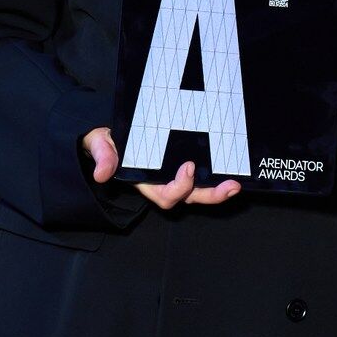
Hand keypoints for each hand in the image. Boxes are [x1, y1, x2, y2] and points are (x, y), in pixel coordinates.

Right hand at [83, 127, 240, 207]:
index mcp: (146, 183)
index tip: (188, 166)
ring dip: (218, 190)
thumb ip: (103, 156)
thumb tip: (101, 173)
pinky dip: (216, 177)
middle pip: (190, 197)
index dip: (180, 186)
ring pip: (199, 191)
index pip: (167, 195)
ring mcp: (174, 177)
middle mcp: (163, 184)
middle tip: (231, 187)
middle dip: (211, 195)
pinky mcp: (184, 166)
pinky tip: (233, 171)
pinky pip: (202, 178)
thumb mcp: (101, 145)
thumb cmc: (108, 144)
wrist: (110, 139)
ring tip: (236, 185)